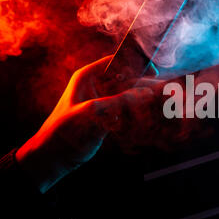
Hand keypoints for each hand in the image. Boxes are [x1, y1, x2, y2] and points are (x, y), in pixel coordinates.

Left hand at [16, 56, 153, 192]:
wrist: (55, 156)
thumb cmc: (65, 131)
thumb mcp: (94, 112)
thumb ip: (121, 100)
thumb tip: (146, 93)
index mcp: (87, 77)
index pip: (115, 62)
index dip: (134, 63)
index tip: (153, 71)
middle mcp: (96, 86)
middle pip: (126, 79)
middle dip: (143, 85)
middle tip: (162, 90)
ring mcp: (102, 101)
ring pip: (128, 95)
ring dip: (141, 100)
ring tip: (161, 103)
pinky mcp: (107, 116)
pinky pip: (126, 110)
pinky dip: (136, 113)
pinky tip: (145, 117)